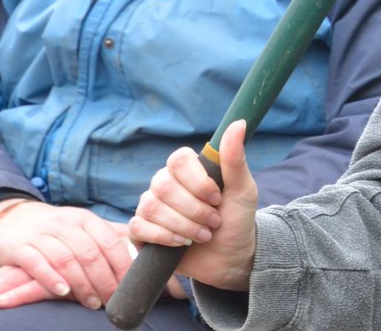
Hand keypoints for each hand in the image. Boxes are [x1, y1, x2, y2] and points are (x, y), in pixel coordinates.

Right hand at [0, 202, 136, 309]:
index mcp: (87, 220)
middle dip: (105, 279)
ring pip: (66, 259)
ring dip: (82, 284)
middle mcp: (66, 224)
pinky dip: (51, 278)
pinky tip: (63, 292)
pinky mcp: (20, 247)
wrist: (13, 220)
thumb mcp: (84, 228)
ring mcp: (42, 234)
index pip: (110, 241)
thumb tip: (144, 253)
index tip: (131, 285)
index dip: (122, 264)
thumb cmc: (58, 230)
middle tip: (113, 300)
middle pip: (90, 253)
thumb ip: (109, 239)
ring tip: (92, 303)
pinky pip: (37, 263)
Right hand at [129, 119, 258, 291]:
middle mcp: (165, 183)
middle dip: (193, 209)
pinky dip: (163, 236)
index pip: (178, 160)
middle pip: (164, 186)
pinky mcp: (141, 231)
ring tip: (203, 235)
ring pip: (151, 207)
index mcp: (188, 168)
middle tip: (214, 221)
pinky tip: (181, 244)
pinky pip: (138, 227)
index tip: (217, 197)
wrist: (230, 257)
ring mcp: (151, 206)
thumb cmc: (237, 218)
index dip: (197, 181)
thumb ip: (234, 158)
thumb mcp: (242, 189)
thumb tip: (238, 123)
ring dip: (182, 225)